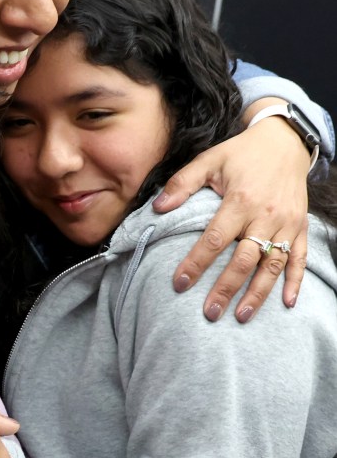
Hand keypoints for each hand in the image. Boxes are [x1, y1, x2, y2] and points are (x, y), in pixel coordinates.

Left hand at [153, 111, 310, 321]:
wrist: (284, 141)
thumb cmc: (241, 153)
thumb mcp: (209, 159)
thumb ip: (182, 183)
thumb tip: (157, 208)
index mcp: (240, 200)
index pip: (214, 239)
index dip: (196, 263)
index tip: (180, 284)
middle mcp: (265, 215)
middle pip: (244, 259)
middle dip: (226, 288)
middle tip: (209, 312)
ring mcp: (286, 223)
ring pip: (272, 264)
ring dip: (258, 293)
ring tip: (241, 316)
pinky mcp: (300, 226)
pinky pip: (300, 257)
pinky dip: (295, 281)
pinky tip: (286, 302)